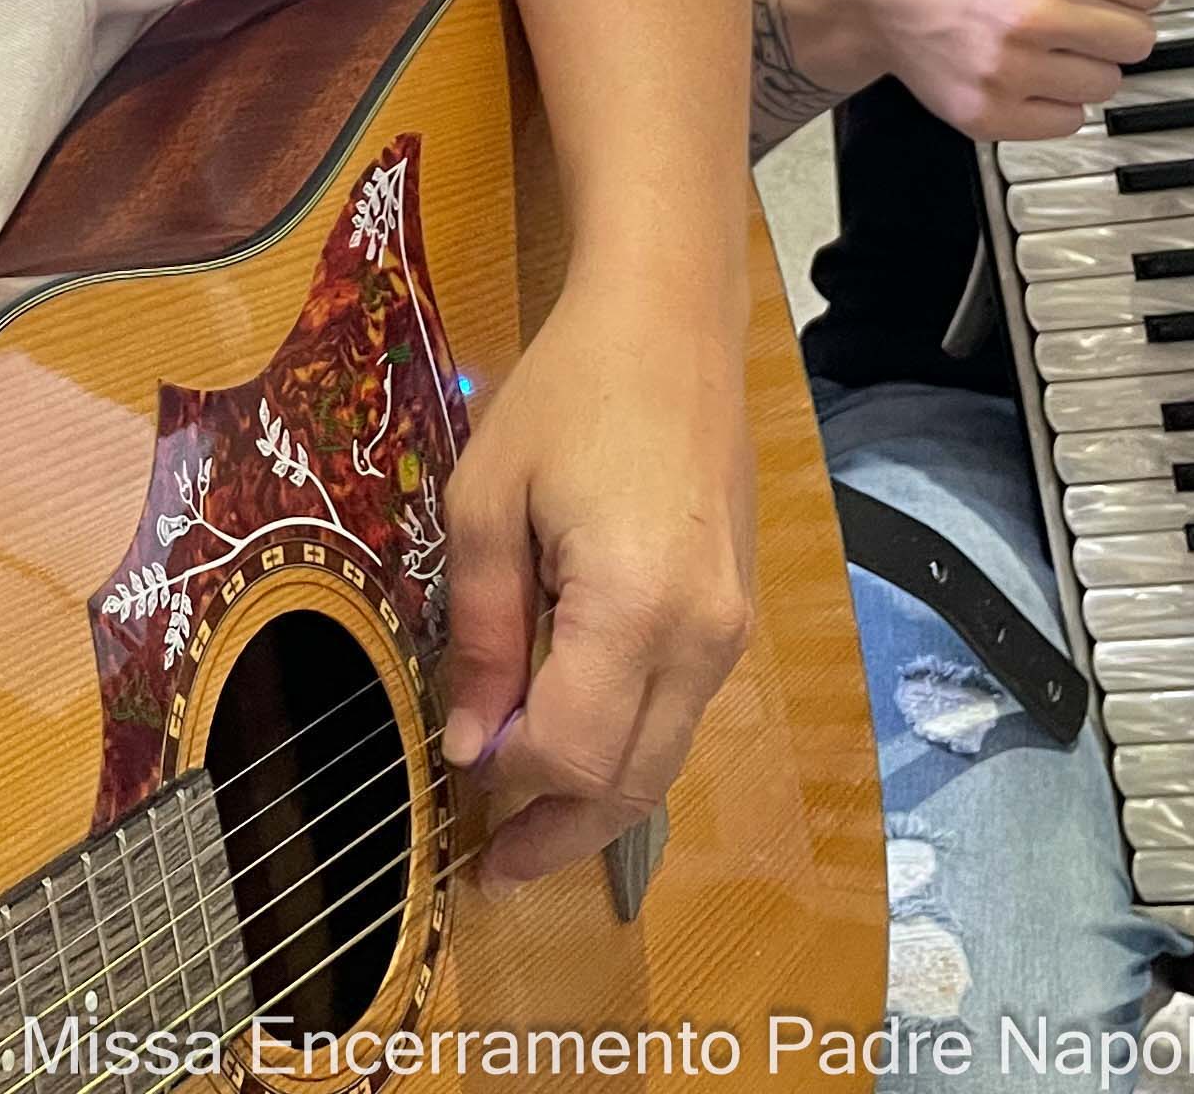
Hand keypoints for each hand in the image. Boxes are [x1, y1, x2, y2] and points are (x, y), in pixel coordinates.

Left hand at [435, 272, 757, 893]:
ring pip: (663, 760)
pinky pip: (681, 714)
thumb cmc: (566, 397)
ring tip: (526, 828)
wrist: (670, 325)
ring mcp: (730, 631)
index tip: (457, 781)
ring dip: (594, 803)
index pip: (568, 751)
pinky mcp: (736, 616)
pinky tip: (575, 749)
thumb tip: (471, 744)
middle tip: (493, 868)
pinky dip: (627, 750)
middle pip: (629, 781)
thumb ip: (479, 632)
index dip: (508, 782)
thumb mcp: (486, 504)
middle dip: (558, 833)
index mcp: (633, 608)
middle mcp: (700, 637)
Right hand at [800, 0, 1167, 144]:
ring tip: (1046, 31)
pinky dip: (1055, 100)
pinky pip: (1069, 121)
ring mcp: (1009, 67)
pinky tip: (1027, 65)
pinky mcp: (990, 111)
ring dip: (1085, 60)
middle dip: (1110, 17)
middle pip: (1137, 38)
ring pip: (1107, 83)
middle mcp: (1032, 12)